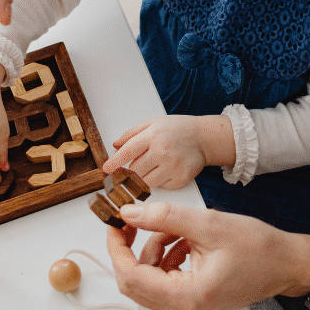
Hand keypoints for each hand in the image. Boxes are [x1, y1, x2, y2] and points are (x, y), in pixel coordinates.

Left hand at [103, 115, 233, 188]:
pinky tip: (165, 170)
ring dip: (143, 177)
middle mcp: (163, 151)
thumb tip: (115, 146)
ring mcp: (173, 167)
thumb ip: (131, 134)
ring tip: (151, 166)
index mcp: (153, 135)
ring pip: (146, 182)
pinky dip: (159, 181)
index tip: (106, 170)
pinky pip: (161, 187)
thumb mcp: (153, 123)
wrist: (203, 138)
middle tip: (132, 168)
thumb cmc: (177, 129)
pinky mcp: (181, 179)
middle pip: (135, 170)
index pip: (128, 152)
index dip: (114, 163)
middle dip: (130, 171)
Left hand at [105, 203, 309, 309]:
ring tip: (175, 227)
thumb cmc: (258, 248)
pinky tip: (184, 238)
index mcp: (187, 298)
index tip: (113, 222)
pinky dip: (165, 255)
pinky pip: (163, 278)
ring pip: (148, 277)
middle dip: (130, 247)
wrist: (287, 264)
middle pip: (135, 281)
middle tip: (132, 218)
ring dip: (153, 247)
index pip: (131, 277)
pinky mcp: (192, 302)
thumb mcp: (208, 224)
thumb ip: (164, 218)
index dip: (116, 247)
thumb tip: (129, 214)